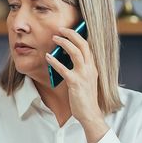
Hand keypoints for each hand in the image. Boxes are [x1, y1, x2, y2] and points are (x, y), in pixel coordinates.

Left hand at [45, 28, 108, 142]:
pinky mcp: (75, 83)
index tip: (69, 30)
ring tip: (54, 38)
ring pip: (75, 52)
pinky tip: (48, 57)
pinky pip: (63, 68)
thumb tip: (65, 57)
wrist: (90, 114)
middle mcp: (90, 68)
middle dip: (71, 34)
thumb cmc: (86, 98)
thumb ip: (80, 68)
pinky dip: (54, 61)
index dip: (78, 36)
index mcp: (93, 67)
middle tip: (60, 29)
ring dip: (63, 43)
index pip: (88, 46)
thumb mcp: (86, 80)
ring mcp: (83, 75)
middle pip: (82, 44)